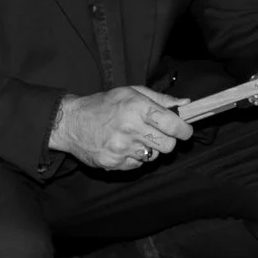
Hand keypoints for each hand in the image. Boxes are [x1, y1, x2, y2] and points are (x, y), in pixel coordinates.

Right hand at [50, 86, 194, 171]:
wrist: (71, 123)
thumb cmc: (104, 104)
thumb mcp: (132, 92)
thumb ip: (160, 99)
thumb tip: (186, 104)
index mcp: (136, 107)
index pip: (172, 124)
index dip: (184, 129)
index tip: (185, 130)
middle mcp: (130, 129)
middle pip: (167, 146)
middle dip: (168, 140)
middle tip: (160, 134)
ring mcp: (120, 148)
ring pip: (153, 156)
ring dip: (150, 149)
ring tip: (137, 138)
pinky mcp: (113, 163)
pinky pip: (137, 165)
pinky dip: (136, 157)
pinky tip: (125, 146)